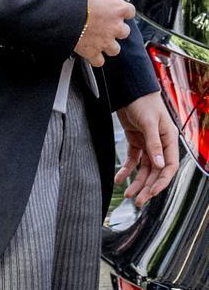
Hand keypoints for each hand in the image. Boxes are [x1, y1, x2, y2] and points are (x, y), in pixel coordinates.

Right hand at [74, 0, 133, 66]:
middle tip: (106, 25)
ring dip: (109, 45)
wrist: (62, 13)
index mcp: (118, 9)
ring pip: (115, 49)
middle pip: (124, 32)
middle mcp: (115, 27)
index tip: (117, 10)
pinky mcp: (93, 52)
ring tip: (100, 40)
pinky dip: (95, 58)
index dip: (123, 11)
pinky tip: (91, 52)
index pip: (130, 11)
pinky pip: (99, 61)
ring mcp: (105, 41)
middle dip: (117, 29)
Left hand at [115, 92, 178, 206]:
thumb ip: (154, 144)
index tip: (152, 192)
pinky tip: (119, 178)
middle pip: (156, 171)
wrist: (129, 88)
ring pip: (144, 169)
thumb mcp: (150, 122)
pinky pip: (133, 159)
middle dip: (147, 187)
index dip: (162, 181)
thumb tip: (159, 166)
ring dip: (136, 182)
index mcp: (169, 140)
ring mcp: (148, 144)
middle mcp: (160, 144)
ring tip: (128, 194)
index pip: (169, 166)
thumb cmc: (144, 101)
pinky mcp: (136, 141)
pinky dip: (126, 169)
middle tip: (138, 200)